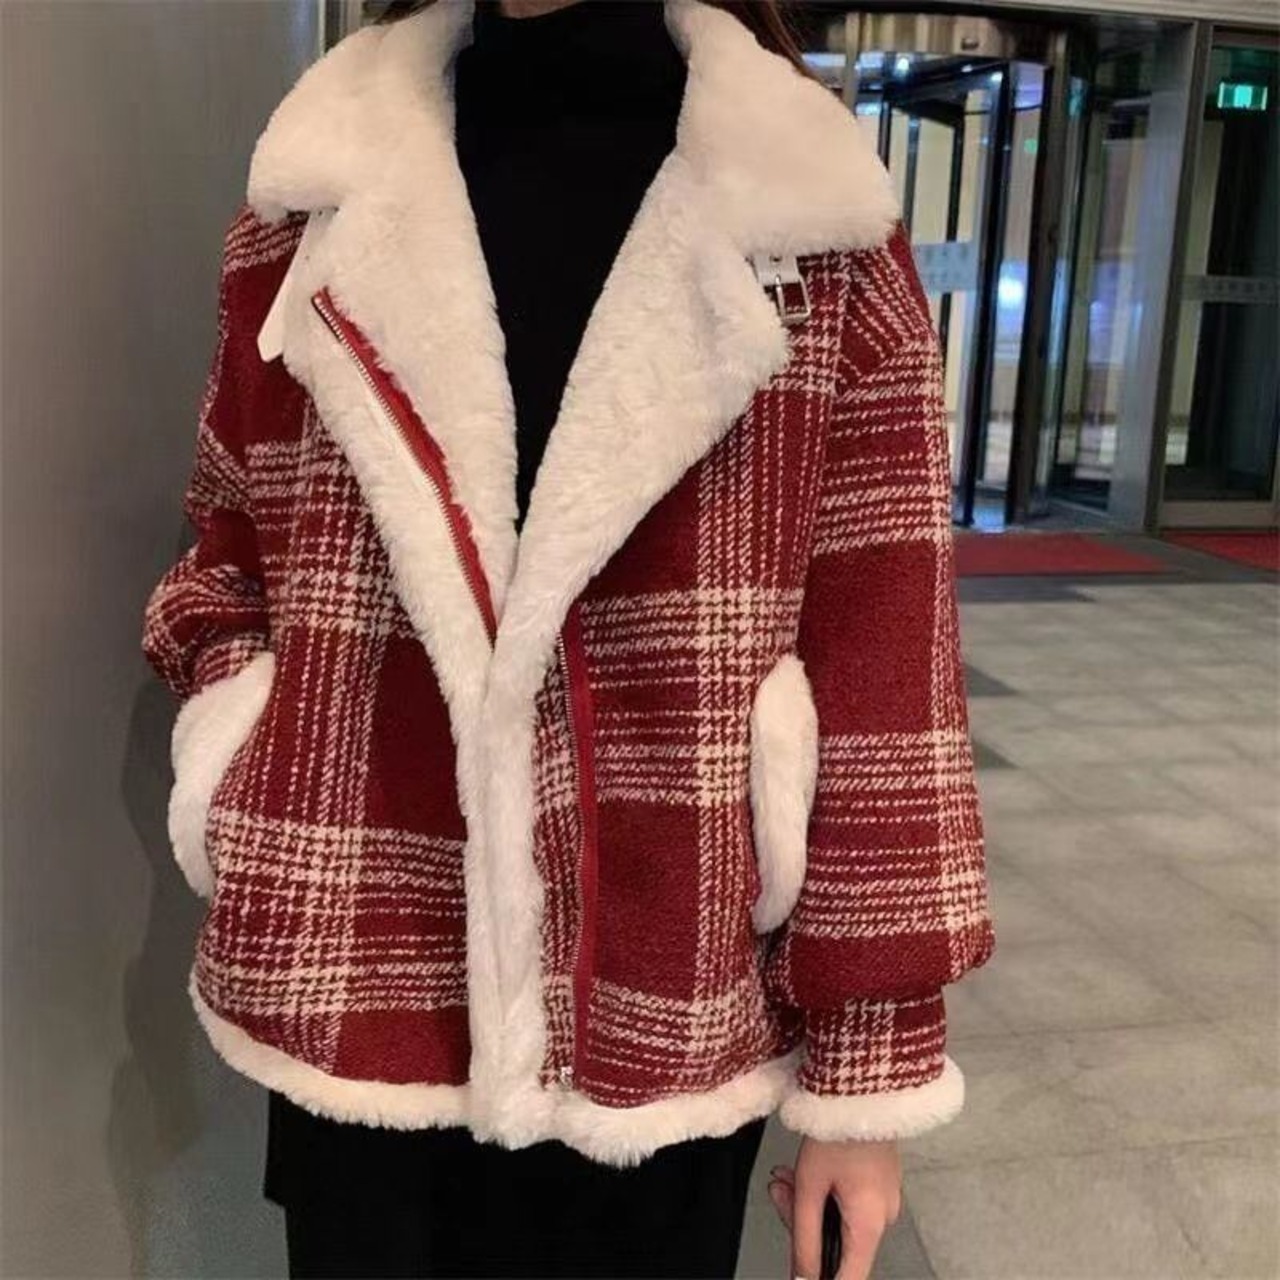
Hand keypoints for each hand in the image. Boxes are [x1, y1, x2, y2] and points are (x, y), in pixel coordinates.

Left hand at [767, 1136, 901, 1279]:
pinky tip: (806, 1173)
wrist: (861, 1085)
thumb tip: (802, 1278)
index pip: (848, 1279)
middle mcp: (884, 1218)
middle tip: (780, 1192)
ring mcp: (884, 1199)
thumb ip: (803, 1239)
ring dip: (810, 1205)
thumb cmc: (837, 1129)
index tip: (802, 1272)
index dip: (820, 1279)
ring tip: (787, 1176)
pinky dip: (825, 1194)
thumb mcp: (810, 1187)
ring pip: (840, 1221)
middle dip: (803, 1226)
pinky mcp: (880, 1183)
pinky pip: (849, 1203)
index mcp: (870, 1226)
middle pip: (838, 1247)